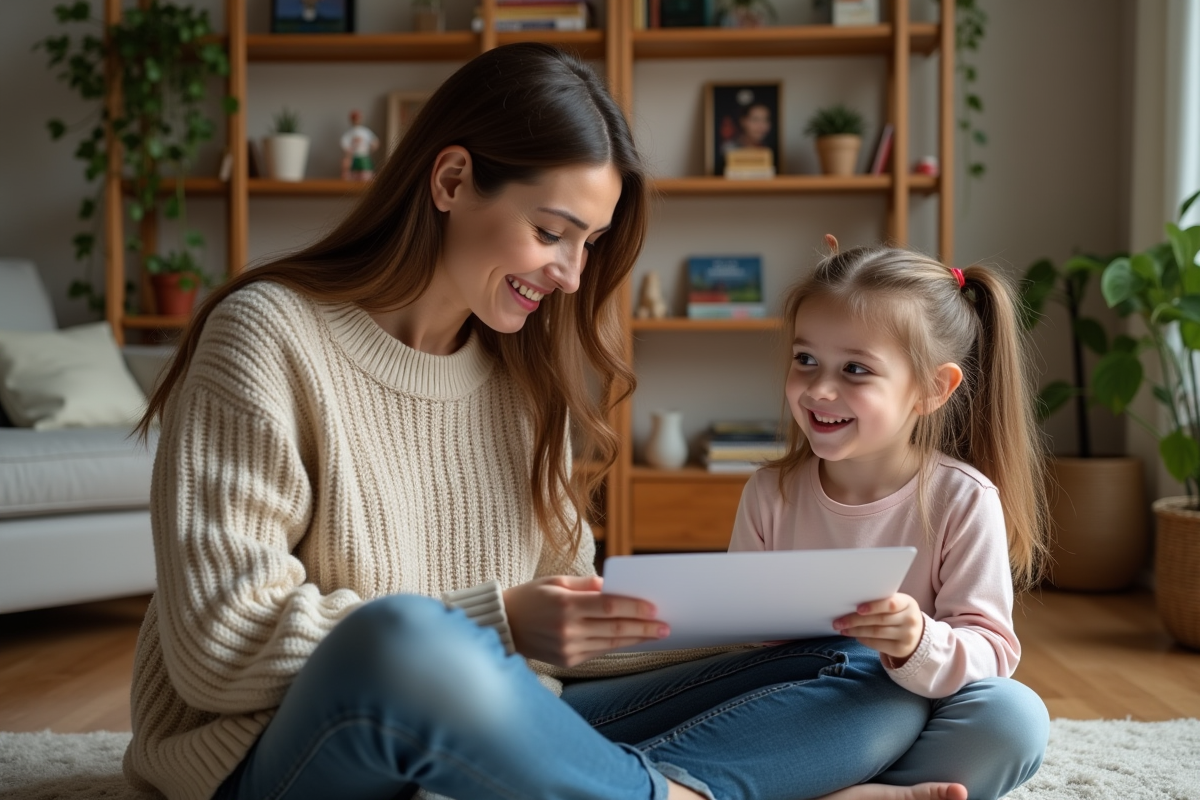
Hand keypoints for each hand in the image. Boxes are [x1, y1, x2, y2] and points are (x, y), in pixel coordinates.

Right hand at [503, 575, 668, 666]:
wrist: (504, 625)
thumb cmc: (531, 597)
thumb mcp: (556, 581)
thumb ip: (587, 585)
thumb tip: (615, 587)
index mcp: (565, 605)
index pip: (608, 607)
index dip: (634, 608)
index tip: (654, 608)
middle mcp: (567, 629)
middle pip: (615, 628)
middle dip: (644, 627)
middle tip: (666, 626)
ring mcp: (568, 648)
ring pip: (611, 644)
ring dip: (636, 639)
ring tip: (656, 635)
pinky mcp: (567, 661)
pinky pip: (599, 653)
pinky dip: (618, 646)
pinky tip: (633, 641)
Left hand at [833, 593, 923, 663]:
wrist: (917, 634)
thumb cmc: (899, 614)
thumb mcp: (897, 604)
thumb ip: (881, 602)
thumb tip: (851, 604)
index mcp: (908, 603)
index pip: (890, 604)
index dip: (874, 606)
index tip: (858, 608)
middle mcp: (910, 620)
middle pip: (879, 620)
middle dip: (856, 620)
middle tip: (839, 621)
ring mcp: (907, 636)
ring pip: (876, 632)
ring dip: (856, 631)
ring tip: (842, 629)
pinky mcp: (901, 649)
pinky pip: (877, 644)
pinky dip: (864, 640)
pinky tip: (855, 636)